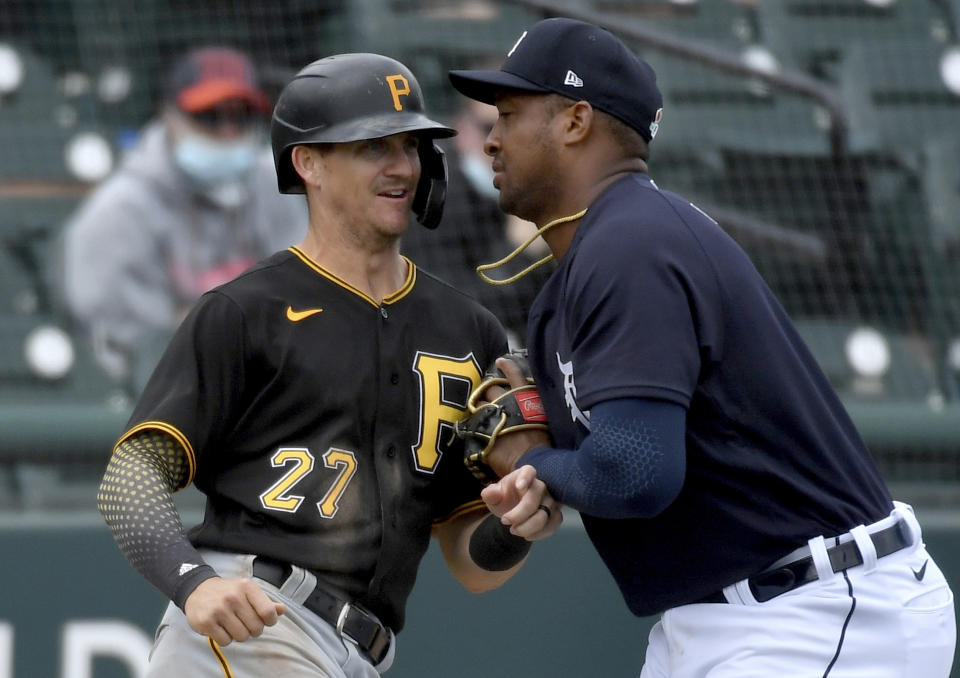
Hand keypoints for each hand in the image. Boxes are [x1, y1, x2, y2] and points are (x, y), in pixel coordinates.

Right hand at [184, 577, 285, 645]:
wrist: (198, 589)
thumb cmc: (227, 592)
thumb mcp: (248, 591)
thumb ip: (265, 602)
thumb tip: (282, 610)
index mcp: (247, 587)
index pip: (268, 611)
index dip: (270, 621)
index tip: (265, 620)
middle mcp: (233, 597)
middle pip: (256, 628)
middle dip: (253, 630)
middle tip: (246, 623)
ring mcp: (219, 610)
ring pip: (242, 637)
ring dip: (239, 635)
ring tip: (233, 625)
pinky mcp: (207, 622)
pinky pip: (225, 641)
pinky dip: (225, 639)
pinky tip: (221, 628)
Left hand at [481, 464, 562, 539]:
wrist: (514, 511)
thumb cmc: (505, 498)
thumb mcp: (494, 496)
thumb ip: (490, 494)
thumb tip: (487, 494)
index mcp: (524, 475)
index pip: (528, 471)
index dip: (525, 478)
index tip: (519, 487)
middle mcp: (540, 486)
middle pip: (534, 499)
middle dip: (518, 514)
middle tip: (504, 521)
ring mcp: (550, 500)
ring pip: (545, 514)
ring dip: (528, 527)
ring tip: (513, 531)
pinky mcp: (555, 514)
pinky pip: (553, 524)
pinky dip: (540, 533)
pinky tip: (527, 535)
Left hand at [482, 357, 550, 476]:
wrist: (532, 462)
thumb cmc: (543, 443)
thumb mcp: (543, 420)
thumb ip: (533, 410)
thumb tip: (529, 407)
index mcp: (524, 398)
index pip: (515, 375)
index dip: (507, 366)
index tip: (500, 361)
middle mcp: (506, 403)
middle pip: (491, 389)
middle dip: (488, 391)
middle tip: (488, 396)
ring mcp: (492, 416)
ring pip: (478, 405)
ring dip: (478, 408)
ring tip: (480, 414)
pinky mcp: (483, 431)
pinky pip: (473, 426)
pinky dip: (473, 427)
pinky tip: (474, 431)